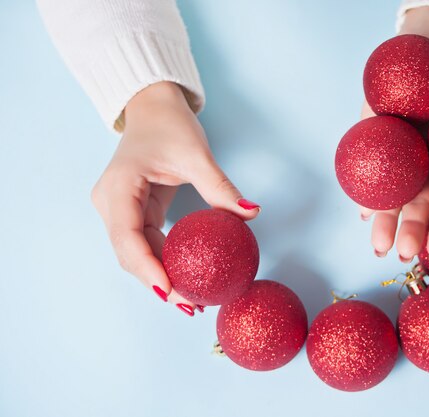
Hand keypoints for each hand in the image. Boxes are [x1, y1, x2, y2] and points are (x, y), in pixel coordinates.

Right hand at [91, 82, 259, 315]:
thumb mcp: (196, 154)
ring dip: (163, 277)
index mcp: (118, 188)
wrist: (154, 108)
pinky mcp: (135, 212)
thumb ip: (220, 187)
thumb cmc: (169, 125)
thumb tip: (252, 212)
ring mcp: (120, 210)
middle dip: (159, 282)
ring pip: (138, 254)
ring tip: (193, 301)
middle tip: (192, 305)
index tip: (170, 291)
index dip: (147, 268)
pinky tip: (188, 278)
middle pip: (130, 254)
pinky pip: (149, 244)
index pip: (128, 237)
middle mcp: (111, 204)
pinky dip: (167, 262)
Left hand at [361, 7, 428, 263]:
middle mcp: (424, 166)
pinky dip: (363, 185)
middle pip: (416, 202)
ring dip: (383, 217)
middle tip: (402, 253)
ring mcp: (398, 152)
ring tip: (377, 245)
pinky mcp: (374, 134)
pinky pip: (368, 161)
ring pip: (390, 189)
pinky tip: (361, 208)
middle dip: (410, 230)